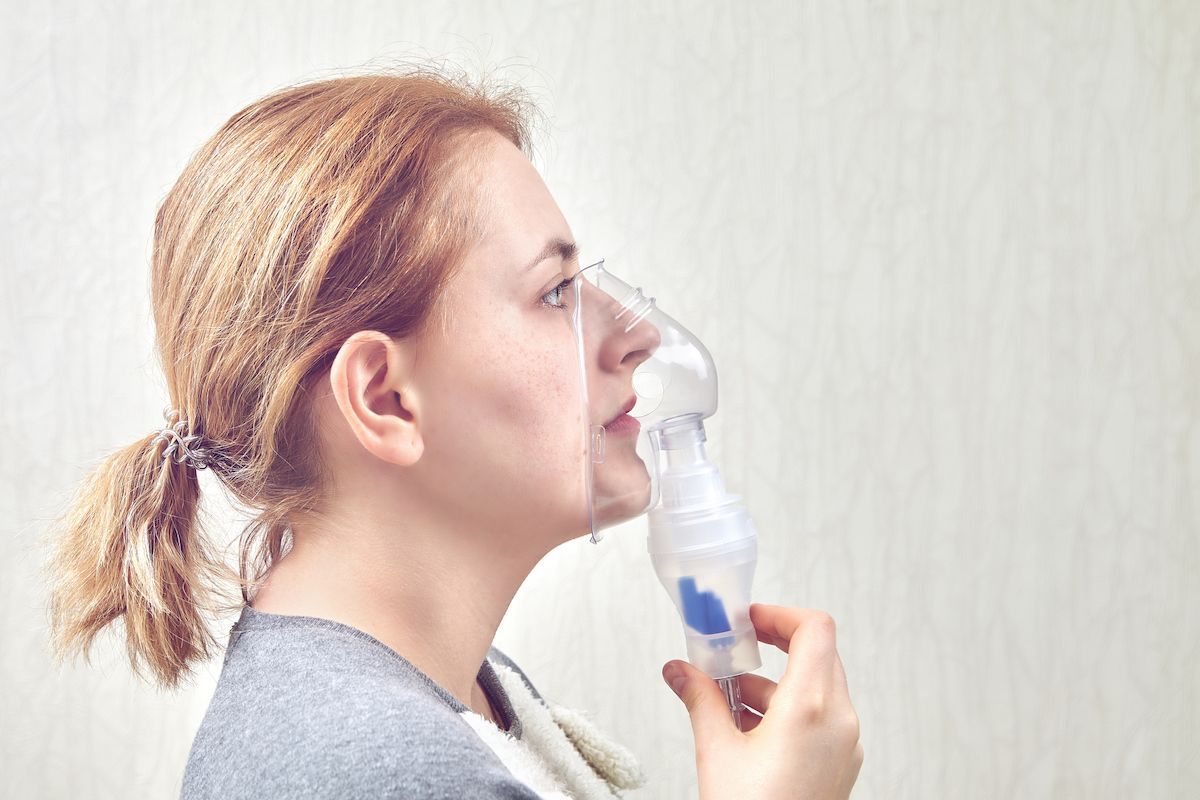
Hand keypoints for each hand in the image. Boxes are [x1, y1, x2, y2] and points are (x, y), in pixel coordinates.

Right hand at [662, 603, 863, 798]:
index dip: (779, 614)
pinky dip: (787, 708)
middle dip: (772, 647)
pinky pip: (821, 716)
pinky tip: (748, 728)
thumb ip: (699, 698)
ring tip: (728, 699)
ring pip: (817, 686)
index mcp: (812, 707)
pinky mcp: (841, 763)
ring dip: (774, 682)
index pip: (814, 629)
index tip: (747, 620)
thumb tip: (679, 671)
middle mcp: (840, 720)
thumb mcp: (716, 750)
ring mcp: (846, 744)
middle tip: (734, 650)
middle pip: (817, 654)